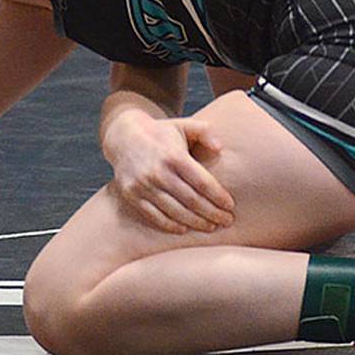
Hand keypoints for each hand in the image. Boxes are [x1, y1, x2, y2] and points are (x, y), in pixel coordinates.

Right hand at [104, 112, 234, 233]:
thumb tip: (220, 148)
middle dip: (212, 213)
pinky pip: (154, 216)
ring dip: (196, 222)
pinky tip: (185, 229)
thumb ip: (205, 132)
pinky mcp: (132, 195)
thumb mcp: (184, 125)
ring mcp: (143, 186)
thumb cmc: (162, 133)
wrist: (124, 136)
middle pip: (191, 200)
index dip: (218, 196)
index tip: (230, 205)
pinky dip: (171, 225)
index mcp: (174, 156)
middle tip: (227, 221)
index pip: (202, 182)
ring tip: (211, 227)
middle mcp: (158, 172)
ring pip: (175, 212)